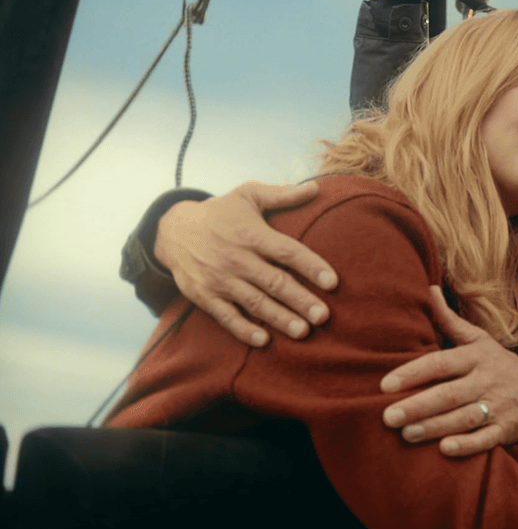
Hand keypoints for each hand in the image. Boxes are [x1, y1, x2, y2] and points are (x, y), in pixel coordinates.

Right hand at [154, 181, 337, 346]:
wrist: (172, 230)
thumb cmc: (220, 213)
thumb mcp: (248, 195)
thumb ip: (282, 195)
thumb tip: (316, 188)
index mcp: (252, 234)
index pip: (287, 252)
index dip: (311, 266)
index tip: (333, 282)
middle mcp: (237, 258)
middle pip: (274, 282)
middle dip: (300, 300)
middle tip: (324, 315)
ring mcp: (220, 279)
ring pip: (255, 302)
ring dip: (280, 318)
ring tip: (303, 331)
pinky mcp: (205, 296)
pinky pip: (226, 316)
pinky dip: (244, 329)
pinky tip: (264, 340)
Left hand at [380, 286, 517, 456]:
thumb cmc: (497, 364)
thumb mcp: (478, 339)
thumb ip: (449, 321)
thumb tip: (428, 289)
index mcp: (476, 357)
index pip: (441, 363)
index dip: (413, 373)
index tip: (386, 385)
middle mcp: (486, 380)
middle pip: (449, 394)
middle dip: (418, 406)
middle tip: (389, 417)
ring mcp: (497, 406)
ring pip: (464, 418)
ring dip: (436, 427)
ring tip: (407, 434)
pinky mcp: (506, 429)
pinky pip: (486, 439)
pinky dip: (467, 445)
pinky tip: (445, 449)